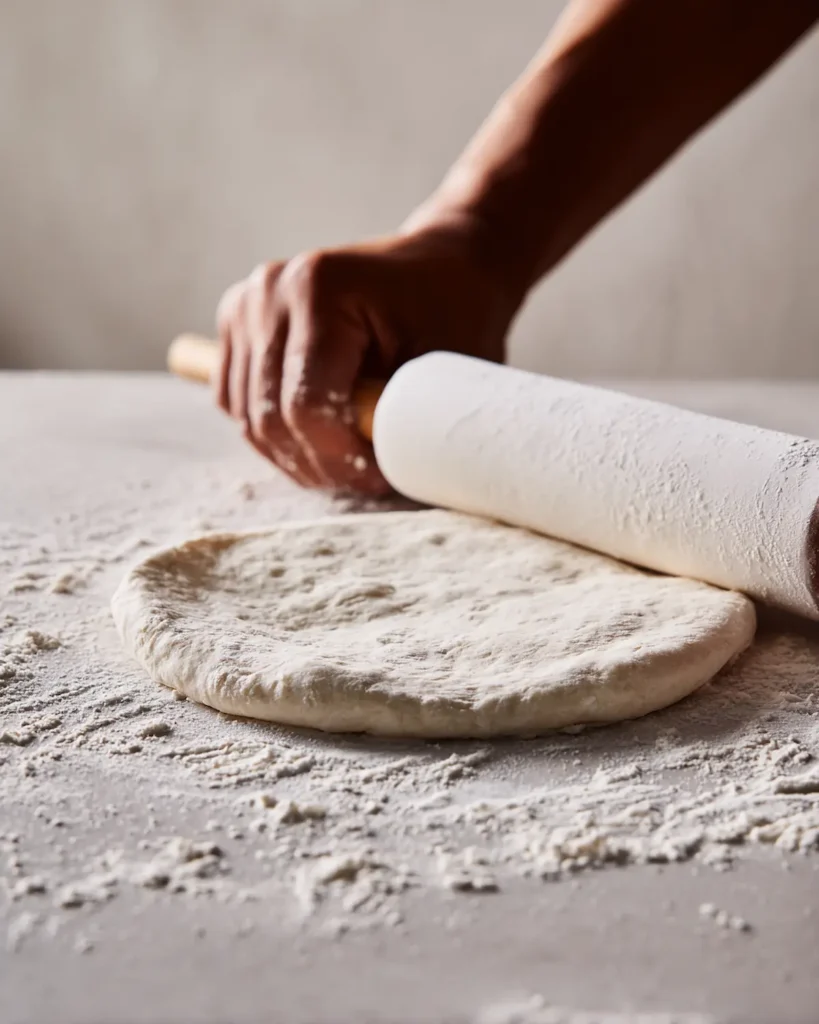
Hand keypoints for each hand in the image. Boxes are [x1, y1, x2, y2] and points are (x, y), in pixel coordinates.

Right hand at [214, 218, 520, 493]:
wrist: (440, 265)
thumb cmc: (453, 312)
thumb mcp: (444, 364)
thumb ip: (410, 418)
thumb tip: (386, 475)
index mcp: (318, 288)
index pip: (307, 406)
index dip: (342, 460)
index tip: (382, 477)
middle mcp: (269, 291)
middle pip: (270, 419)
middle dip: (319, 465)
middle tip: (367, 479)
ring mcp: (246, 305)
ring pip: (247, 419)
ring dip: (296, 456)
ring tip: (348, 460)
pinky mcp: (238, 324)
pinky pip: (236, 403)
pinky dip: (273, 433)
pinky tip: (319, 436)